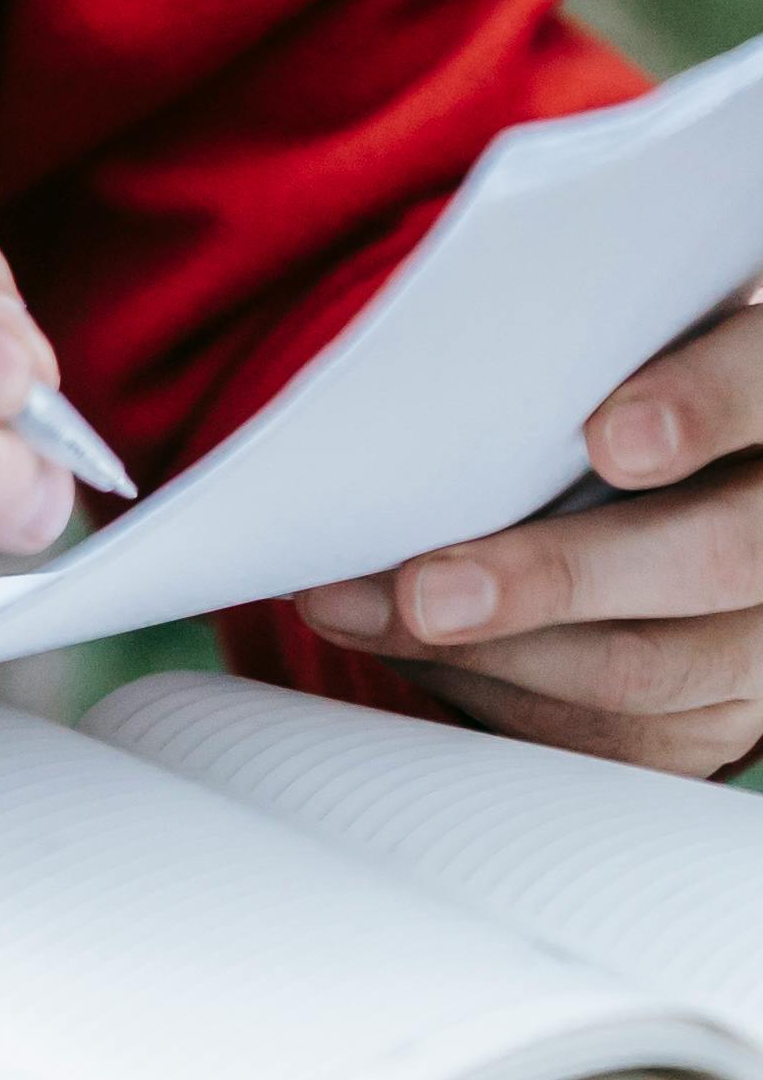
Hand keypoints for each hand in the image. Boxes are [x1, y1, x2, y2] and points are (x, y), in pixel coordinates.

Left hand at [299, 290, 762, 775]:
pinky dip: (495, 691)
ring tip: (357, 610)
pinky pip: (614, 733)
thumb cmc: (616, 386)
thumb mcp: (621, 347)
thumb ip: (579, 347)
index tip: (609, 440)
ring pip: (648, 666)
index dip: (699, 406)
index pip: (759, 382)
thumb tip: (432, 362)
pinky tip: (405, 649)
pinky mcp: (723, 714)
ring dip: (486, 651)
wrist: (687, 491)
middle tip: (427, 592)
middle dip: (552, 579)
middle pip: (711, 557)